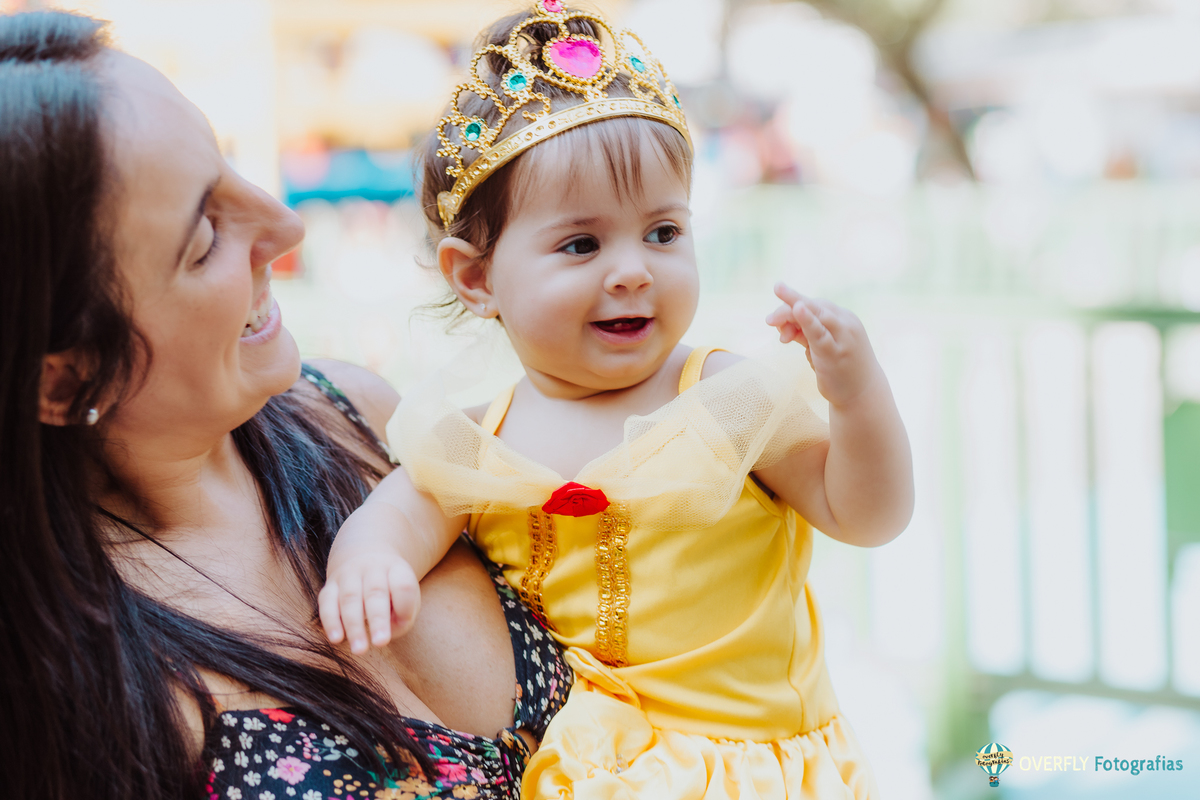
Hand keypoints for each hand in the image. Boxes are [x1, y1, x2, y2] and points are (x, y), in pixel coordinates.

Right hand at [319, 542, 419, 654]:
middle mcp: (372, 568)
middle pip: (375, 592)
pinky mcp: (330, 585)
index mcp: (396, 569)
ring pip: (349, 598)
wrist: (365, 558)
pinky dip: (331, 621)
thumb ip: (404, 616)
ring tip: (359, 649)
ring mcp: (348, 574)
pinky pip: (327, 602)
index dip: (404, 604)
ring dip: (354, 626)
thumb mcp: (407, 597)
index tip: (404, 621)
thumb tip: (389, 631)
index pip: (403, 584)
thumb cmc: (392, 590)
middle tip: (381, 643)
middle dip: (378, 619)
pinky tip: (336, 639)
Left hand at [765, 282, 881, 407]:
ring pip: (816, 313)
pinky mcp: (835, 352)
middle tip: (769, 318)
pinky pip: (819, 332)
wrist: (863, 395)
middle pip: (813, 305)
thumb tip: (782, 326)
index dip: (792, 307)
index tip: (775, 324)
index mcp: (843, 318)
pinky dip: (808, 320)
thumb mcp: (821, 346)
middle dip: (789, 304)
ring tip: (774, 308)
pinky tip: (798, 309)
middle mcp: (845, 322)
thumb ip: (804, 334)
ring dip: (793, 307)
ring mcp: (842, 336)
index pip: (815, 304)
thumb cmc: (840, 368)